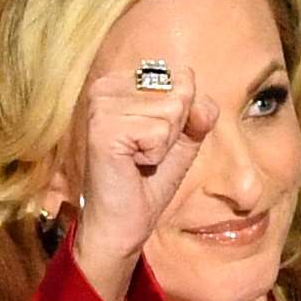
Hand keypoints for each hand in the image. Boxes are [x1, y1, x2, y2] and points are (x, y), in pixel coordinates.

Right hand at [54, 54, 217, 300]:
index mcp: (121, 81)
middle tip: (147, 153)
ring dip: (164, 144)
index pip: (183, 76)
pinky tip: (131, 164)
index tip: (154, 140)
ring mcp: (101, 105)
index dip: (183, 116)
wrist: (123, 223)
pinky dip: (155, 154)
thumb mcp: (184, 138)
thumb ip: (200, 112)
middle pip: (180, 90)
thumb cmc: (149, 180)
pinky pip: (159, 131)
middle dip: (175, 130)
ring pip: (172, 110)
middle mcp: (105, 86)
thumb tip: (200, 104)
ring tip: (138, 159)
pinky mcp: (102, 128)